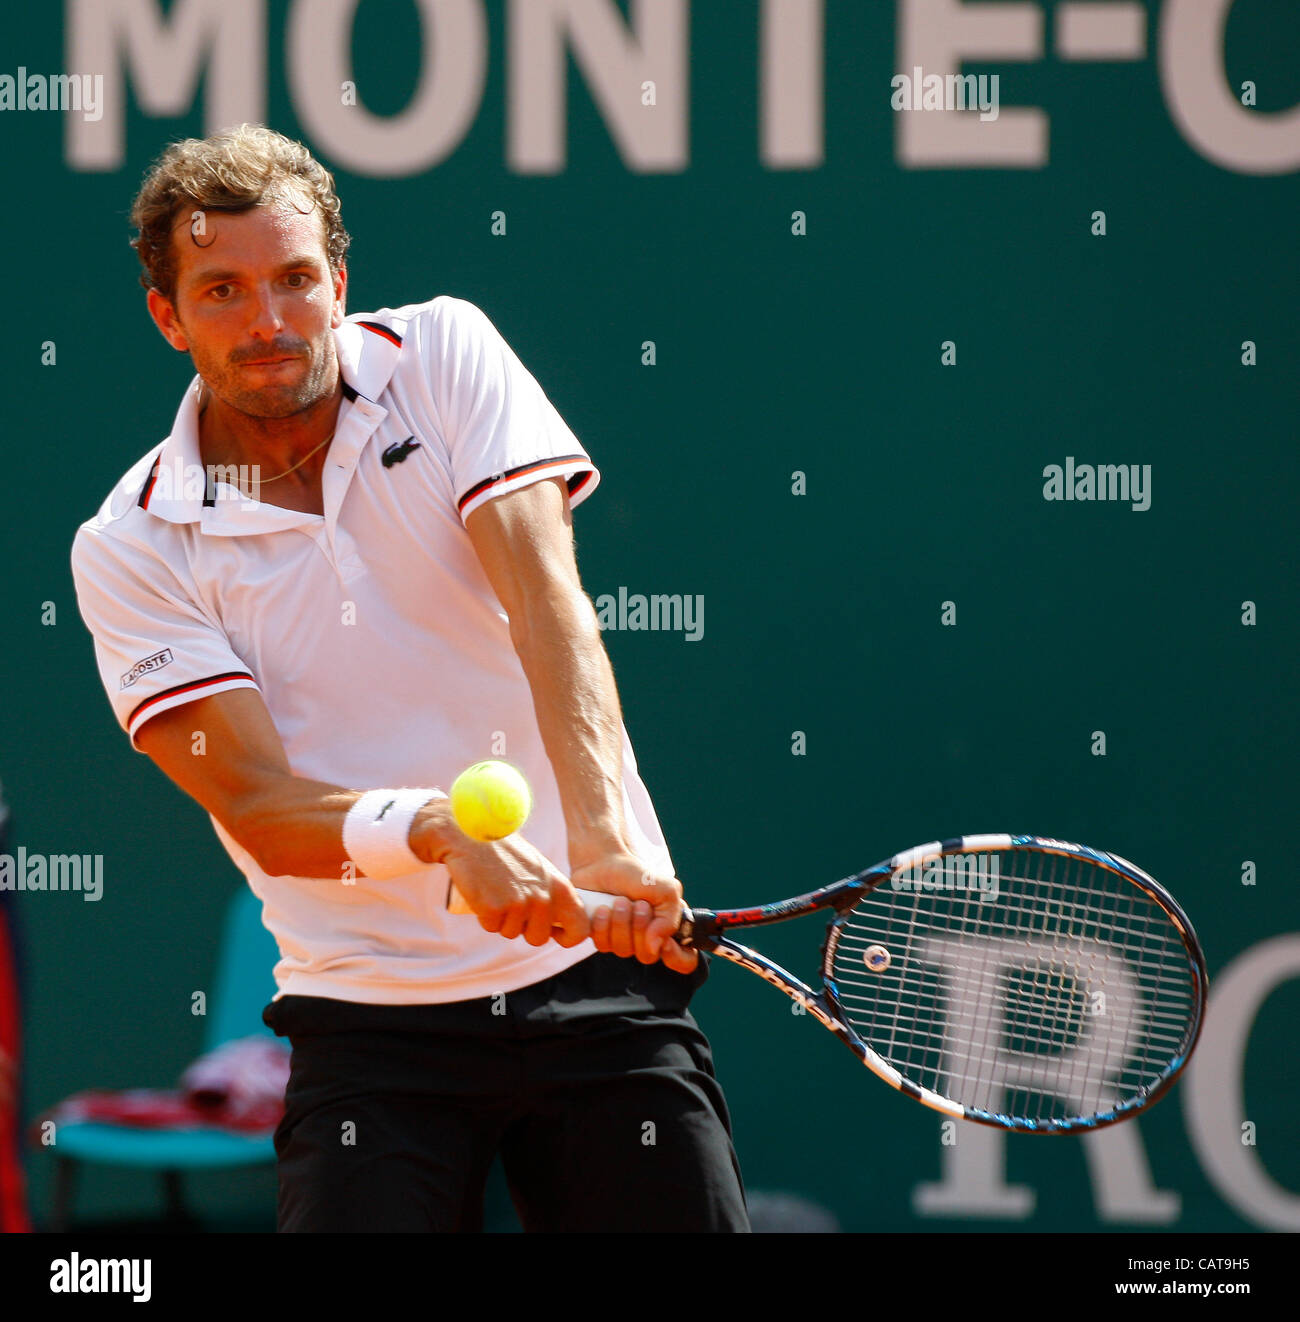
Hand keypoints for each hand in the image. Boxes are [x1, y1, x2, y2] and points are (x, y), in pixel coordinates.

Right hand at [440, 832, 590, 947]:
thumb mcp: (540, 870)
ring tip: (496, 891)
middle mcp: (543, 899)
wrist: (473, 835)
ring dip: (502, 920)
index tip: (554, 933)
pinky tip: (483, 892)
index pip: (580, 928)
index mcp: (561, 888)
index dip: (568, 938)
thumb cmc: (506, 852)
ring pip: (511, 933)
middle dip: (524, 928)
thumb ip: (552, 895)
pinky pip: (491, 927)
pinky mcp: (494, 909)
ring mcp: (519, 905)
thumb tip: (559, 923)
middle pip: (538, 938)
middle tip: (511, 904)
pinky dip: (484, 916)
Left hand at [569, 852, 698, 972]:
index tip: (665, 942)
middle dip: (640, 928)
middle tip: (637, 903)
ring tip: (619, 901)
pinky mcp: (603, 937)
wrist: (604, 864)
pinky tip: (603, 909)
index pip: (684, 961)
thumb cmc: (638, 875)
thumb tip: (655, 946)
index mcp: (669, 928)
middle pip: (648, 956)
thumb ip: (669, 919)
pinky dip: (602, 926)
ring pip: (623, 951)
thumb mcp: (666, 889)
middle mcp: (648, 939)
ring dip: (621, 923)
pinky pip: (603, 946)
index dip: (676, 957)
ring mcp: (624, 941)